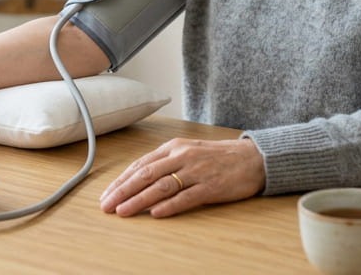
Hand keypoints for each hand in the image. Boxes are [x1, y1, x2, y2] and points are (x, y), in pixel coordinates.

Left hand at [98, 137, 265, 217]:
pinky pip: (186, 197)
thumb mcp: (189, 151)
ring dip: (139, 200)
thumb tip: (137, 179)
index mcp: (174, 147)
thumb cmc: (218, 157)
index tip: (106, 194)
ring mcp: (197, 171)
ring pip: (161, 186)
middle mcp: (182, 156)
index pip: (141, 165)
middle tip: (107, 206)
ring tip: (123, 211)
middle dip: (123, 191)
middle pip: (146, 175)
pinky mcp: (211, 186)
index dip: (121, 181)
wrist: (253, 158)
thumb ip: (165, 162)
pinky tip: (155, 213)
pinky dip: (169, 205)